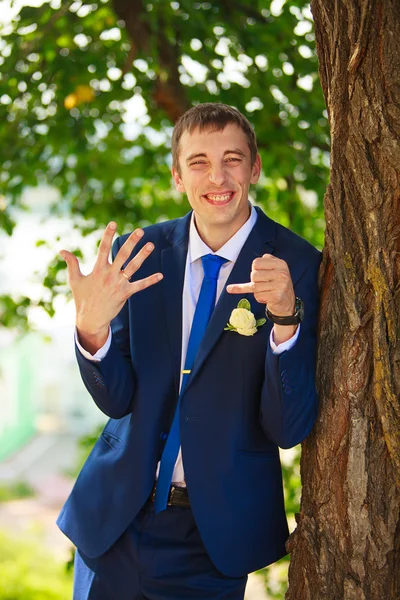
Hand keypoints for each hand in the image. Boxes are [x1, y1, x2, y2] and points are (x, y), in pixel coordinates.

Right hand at [60, 222, 162, 352]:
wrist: (90, 319)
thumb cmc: (82, 298)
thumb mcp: (74, 280)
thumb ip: (71, 263)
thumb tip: (61, 250)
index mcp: (97, 269)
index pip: (103, 248)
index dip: (108, 235)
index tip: (113, 223)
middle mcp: (109, 275)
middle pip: (122, 255)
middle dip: (131, 242)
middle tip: (140, 231)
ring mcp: (118, 284)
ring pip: (133, 267)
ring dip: (142, 256)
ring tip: (151, 245)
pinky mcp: (125, 293)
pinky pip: (140, 286)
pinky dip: (150, 281)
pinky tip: (160, 275)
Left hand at [226, 254, 296, 343]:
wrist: (287, 303)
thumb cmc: (276, 285)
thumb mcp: (272, 271)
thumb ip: (259, 266)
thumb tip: (229, 287)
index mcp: (280, 263)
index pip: (256, 262)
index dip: (255, 270)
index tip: (263, 274)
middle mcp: (282, 272)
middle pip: (254, 275)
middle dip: (255, 281)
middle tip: (265, 284)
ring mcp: (280, 284)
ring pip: (255, 286)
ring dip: (257, 291)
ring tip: (266, 291)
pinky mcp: (276, 296)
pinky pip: (257, 295)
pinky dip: (259, 298)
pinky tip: (267, 298)